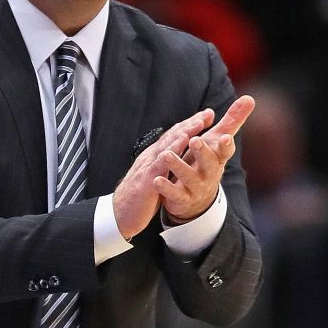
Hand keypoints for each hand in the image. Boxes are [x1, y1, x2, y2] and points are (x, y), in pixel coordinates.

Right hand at [113, 108, 214, 238]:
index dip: (189, 125)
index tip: (206, 117)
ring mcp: (148, 167)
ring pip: (167, 145)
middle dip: (190, 123)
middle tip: (207, 113)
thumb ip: (164, 166)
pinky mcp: (147, 180)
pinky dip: (172, 150)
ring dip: (183, 132)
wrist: (119, 214)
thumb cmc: (139, 197)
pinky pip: (161, 163)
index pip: (173, 137)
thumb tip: (175, 157)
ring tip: (198, 122)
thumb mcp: (155, 177)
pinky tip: (182, 143)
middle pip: (172, 136)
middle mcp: (151, 157)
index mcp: (154, 157)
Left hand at [155, 95, 254, 222]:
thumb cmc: (207, 160)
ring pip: (188, 177)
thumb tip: (250, 98)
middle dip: (202, 152)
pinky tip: (156, 179)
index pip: (225, 151)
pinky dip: (165, 187)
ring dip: (178, 166)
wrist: (198, 197)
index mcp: (218, 157)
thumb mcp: (218, 140)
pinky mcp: (182, 198)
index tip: (225, 137)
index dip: (226, 145)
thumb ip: (232, 120)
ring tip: (166, 155)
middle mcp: (209, 172)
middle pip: (208, 163)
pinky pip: (174, 194)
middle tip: (195, 140)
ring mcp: (196, 187)